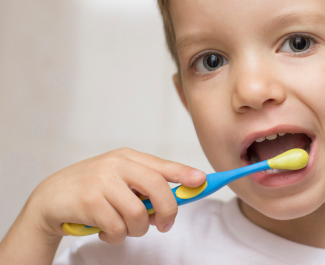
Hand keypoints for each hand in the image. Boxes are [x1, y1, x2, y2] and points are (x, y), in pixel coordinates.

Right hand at [28, 148, 205, 244]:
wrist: (52, 197)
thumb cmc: (93, 189)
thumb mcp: (120, 179)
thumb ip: (145, 187)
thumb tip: (175, 202)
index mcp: (128, 157)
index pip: (162, 165)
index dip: (184, 173)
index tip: (202, 181)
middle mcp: (116, 164)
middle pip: (157, 188)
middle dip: (167, 211)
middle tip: (164, 225)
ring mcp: (102, 180)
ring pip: (138, 214)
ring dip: (136, 229)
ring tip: (124, 228)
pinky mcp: (88, 200)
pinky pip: (117, 228)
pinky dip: (116, 236)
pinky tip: (105, 230)